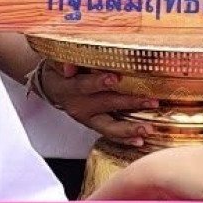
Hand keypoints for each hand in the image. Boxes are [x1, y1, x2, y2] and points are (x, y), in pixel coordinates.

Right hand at [33, 59, 157, 145]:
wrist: (52, 86)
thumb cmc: (59, 69)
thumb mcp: (55, 61)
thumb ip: (62, 62)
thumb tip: (69, 67)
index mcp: (68, 88)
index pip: (83, 85)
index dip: (98, 82)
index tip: (115, 78)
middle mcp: (78, 106)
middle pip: (105, 104)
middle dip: (129, 103)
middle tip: (150, 101)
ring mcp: (87, 118)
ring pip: (109, 126)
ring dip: (130, 128)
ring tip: (148, 128)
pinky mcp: (94, 125)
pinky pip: (110, 134)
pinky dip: (125, 139)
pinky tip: (140, 140)